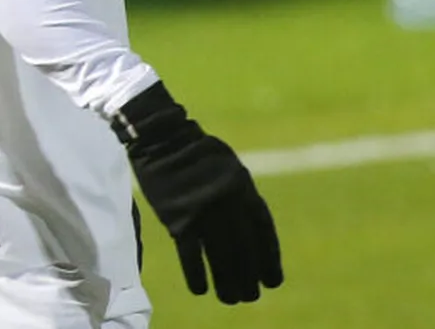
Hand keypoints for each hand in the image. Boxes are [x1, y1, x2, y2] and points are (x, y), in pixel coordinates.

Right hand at [114, 83, 282, 304]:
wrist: (161, 135)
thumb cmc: (195, 151)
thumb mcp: (228, 167)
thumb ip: (240, 196)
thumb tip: (250, 230)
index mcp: (244, 188)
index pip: (263, 232)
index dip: (270, 260)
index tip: (273, 281)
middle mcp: (228, 203)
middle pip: (243, 250)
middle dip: (248, 277)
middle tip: (250, 296)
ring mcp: (203, 211)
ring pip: (220, 256)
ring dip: (226, 282)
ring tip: (230, 299)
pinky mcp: (177, 217)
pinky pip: (190, 253)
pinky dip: (196, 273)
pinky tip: (201, 289)